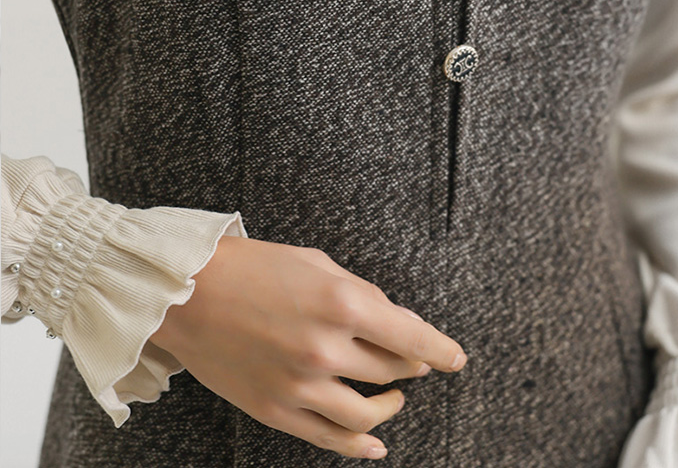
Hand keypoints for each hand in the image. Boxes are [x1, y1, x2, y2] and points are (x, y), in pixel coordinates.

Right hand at [151, 235, 466, 459]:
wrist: (187, 293)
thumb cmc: (253, 266)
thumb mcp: (316, 263)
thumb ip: (362, 294)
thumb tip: (398, 323)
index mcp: (342, 303)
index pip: (412, 338)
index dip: (441, 351)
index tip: (456, 358)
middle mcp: (327, 348)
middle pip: (392, 371)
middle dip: (412, 367)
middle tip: (416, 362)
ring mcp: (301, 386)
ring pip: (367, 414)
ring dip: (390, 406)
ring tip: (395, 397)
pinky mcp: (277, 410)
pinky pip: (330, 439)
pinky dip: (359, 447)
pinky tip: (375, 444)